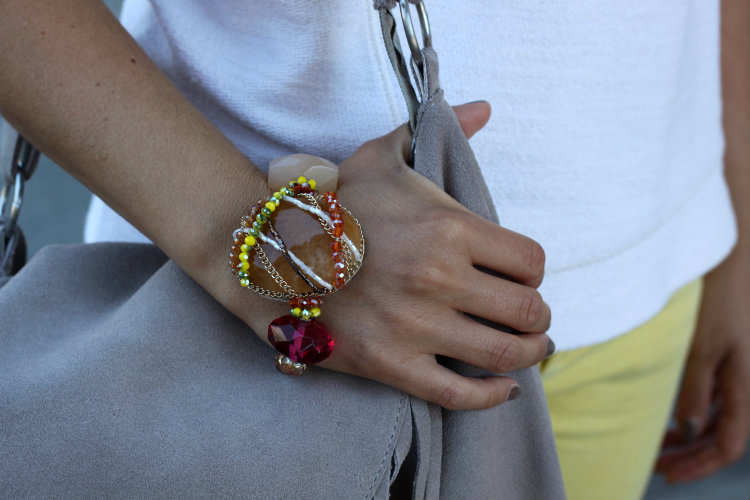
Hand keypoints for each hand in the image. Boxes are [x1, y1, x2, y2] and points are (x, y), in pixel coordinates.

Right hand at [207, 102, 552, 409]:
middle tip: (527, 315)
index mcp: (447, 227)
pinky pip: (458, 393)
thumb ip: (439, 128)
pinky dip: (491, 396)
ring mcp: (414, 325)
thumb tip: (484, 108)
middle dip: (536, 316)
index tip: (520, 275)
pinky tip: (503, 388)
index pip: (530, 261)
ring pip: (504, 353)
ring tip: (525, 348)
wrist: (269, 254)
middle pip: (527, 311)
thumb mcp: (382, 157)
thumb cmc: (332, 205)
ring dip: (526, 354)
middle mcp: (438, 278)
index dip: (533, 271)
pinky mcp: (390, 364)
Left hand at [656, 255, 749, 481]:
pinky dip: (689, 416)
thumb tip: (687, 429)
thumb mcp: (703, 346)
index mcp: (744, 387)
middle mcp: (743, 386)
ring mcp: (734, 375)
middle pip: (720, 438)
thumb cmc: (717, 301)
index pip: (728, 445)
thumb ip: (697, 388)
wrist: (728, 263)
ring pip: (714, 421)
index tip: (667, 475)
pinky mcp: (723, 362)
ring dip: (687, 439)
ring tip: (656, 448)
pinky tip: (667, 419)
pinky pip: (710, 401)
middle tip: (656, 467)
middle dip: (690, 457)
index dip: (700, 466)